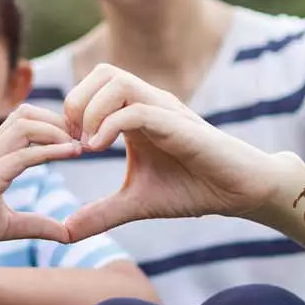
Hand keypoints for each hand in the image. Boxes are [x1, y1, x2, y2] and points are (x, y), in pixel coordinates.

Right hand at [0, 104, 80, 255]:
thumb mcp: (7, 226)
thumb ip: (35, 225)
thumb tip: (66, 234)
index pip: (26, 124)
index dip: (54, 125)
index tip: (79, 141)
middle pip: (27, 113)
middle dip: (59, 120)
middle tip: (82, 138)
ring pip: (25, 124)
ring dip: (56, 130)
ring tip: (77, 144)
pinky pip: (21, 155)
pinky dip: (49, 150)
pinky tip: (71, 152)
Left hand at [63, 64, 288, 240]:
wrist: (238, 192)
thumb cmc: (192, 188)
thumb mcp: (137, 202)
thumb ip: (102, 212)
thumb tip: (66, 232)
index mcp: (135, 113)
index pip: (93, 86)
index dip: (72, 110)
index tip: (66, 145)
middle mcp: (148, 102)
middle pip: (102, 72)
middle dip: (77, 101)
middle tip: (73, 138)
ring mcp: (164, 110)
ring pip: (117, 81)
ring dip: (91, 109)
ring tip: (87, 144)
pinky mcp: (177, 124)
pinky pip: (137, 110)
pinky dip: (110, 125)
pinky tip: (99, 149)